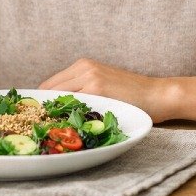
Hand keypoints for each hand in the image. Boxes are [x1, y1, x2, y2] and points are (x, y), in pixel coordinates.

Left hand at [39, 58, 174, 122]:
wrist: (157, 94)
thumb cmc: (131, 95)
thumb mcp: (103, 84)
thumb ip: (81, 89)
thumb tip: (54, 108)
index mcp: (82, 65)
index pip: (49, 85)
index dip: (42, 103)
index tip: (38, 118)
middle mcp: (83, 68)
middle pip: (49, 91)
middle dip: (43, 109)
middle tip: (41, 127)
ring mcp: (90, 78)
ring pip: (58, 98)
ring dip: (53, 114)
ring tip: (52, 130)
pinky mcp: (98, 90)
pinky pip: (74, 105)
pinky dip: (68, 117)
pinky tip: (69, 128)